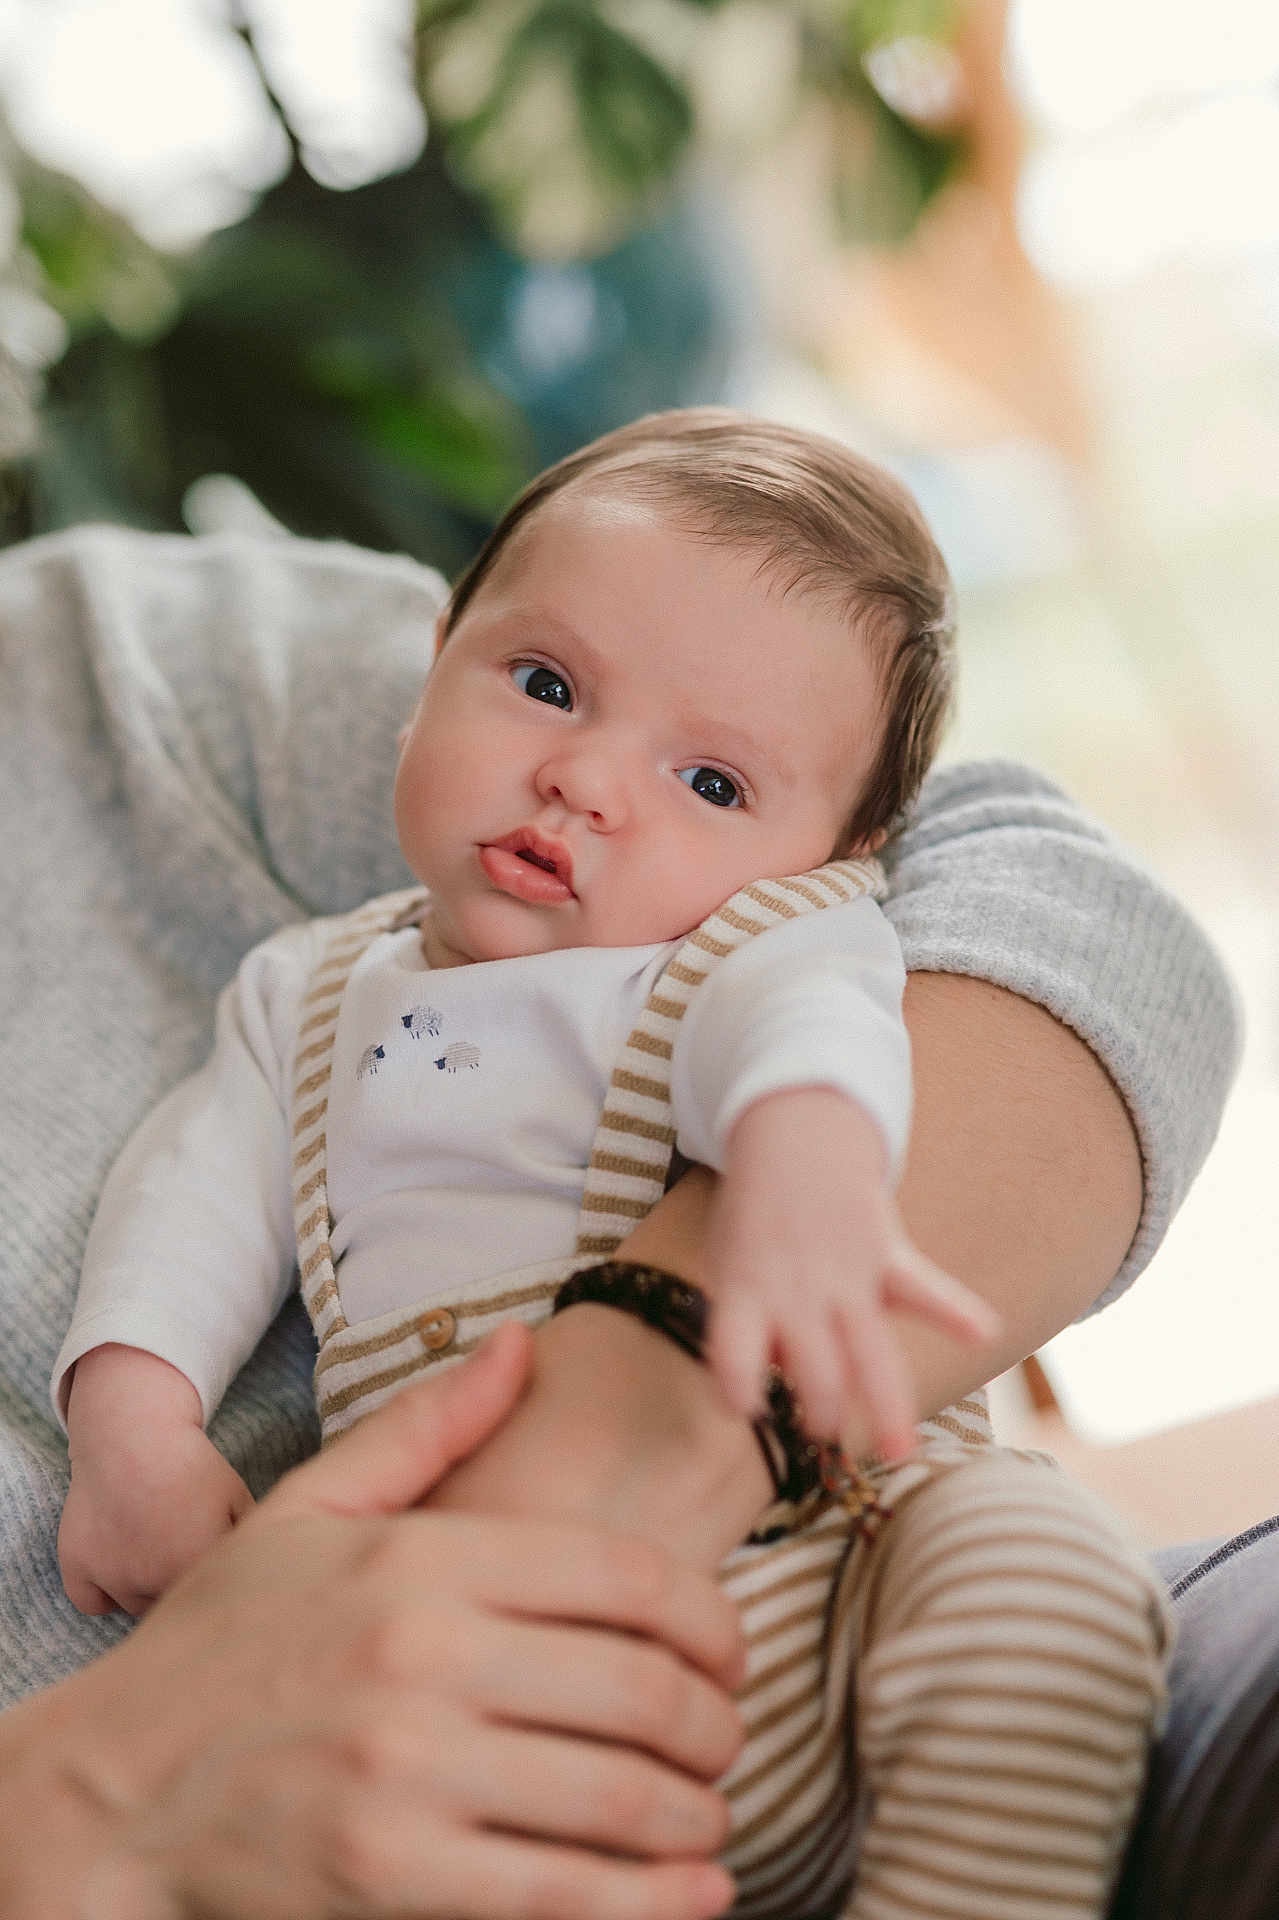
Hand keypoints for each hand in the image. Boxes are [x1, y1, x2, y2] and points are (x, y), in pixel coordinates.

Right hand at [60, 1326, 741, 1919]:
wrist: (111, 1784)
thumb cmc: (225, 1640)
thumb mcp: (310, 1506)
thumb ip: (428, 1427)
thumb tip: (523, 1345)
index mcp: (422, 1562)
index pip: (627, 1581)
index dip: (712, 1622)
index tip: (729, 1653)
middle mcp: (425, 1661)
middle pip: (642, 1689)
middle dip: (716, 1724)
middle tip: (725, 1739)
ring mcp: (409, 1777)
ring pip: (619, 1798)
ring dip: (698, 1815)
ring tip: (710, 1813)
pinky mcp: (391, 1880)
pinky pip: (562, 1896)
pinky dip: (651, 1904)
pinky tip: (693, 1894)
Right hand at [60, 1344, 251, 1615]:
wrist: (134, 1433)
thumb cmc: (191, 1465)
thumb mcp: (238, 1497)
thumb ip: (252, 1542)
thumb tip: (266, 1577)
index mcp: (197, 1564)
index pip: (212, 1599)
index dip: (215, 1582)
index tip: (214, 1562)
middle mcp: (152, 1578)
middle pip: (173, 1609)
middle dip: (182, 1589)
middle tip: (183, 1552)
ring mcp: (111, 1575)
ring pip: (135, 1606)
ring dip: (146, 1590)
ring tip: (155, 1547)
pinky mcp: (77, 1566)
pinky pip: (92, 1601)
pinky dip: (103, 1590)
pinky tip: (120, 1561)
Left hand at [706, 1089, 999, 1458]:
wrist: (793, 1139)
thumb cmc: (755, 1222)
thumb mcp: (727, 1266)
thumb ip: (750, 1327)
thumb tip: (780, 1385)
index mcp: (745, 1290)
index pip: (733, 1348)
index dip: (738, 1382)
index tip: (746, 1409)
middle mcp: (796, 1289)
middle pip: (815, 1363)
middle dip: (823, 1405)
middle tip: (827, 1433)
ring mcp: (846, 1274)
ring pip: (869, 1349)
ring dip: (887, 1402)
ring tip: (901, 1450)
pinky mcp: (886, 1255)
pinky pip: (923, 1287)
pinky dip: (954, 1310)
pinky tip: (982, 1332)